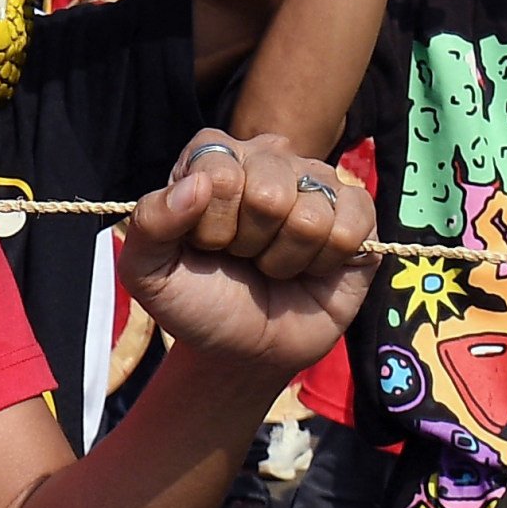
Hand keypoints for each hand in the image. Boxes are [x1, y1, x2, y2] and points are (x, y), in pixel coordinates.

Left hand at [118, 131, 376, 374]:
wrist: (244, 350)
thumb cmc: (199, 301)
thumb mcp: (149, 272)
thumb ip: (150, 224)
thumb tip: (197, 185)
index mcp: (215, 157)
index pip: (220, 173)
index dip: (212, 226)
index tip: (208, 246)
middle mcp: (269, 157)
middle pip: (269, 192)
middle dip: (251, 243)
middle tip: (244, 258)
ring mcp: (317, 181)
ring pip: (309, 215)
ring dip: (286, 259)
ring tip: (274, 265)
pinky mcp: (357, 210)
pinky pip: (351, 226)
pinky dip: (325, 262)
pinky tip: (311, 267)